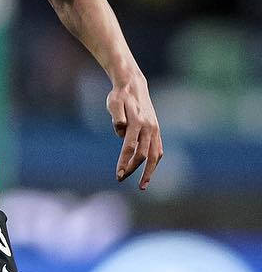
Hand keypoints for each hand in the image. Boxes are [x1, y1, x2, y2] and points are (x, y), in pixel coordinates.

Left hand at [106, 72, 162, 188]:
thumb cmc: (119, 96)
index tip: (118, 174)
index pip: (131, 147)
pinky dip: (155, 162)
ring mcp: (154, 130)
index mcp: (137, 123)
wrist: (133, 86)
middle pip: (143, 155)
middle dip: (132, 169)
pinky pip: (158, 149)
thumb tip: (120, 128)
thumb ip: (116, 116)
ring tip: (142, 185)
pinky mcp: (156, 130)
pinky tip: (149, 172)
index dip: (124, 162)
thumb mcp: (113, 103)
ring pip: (155, 155)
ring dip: (149, 171)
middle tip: (120, 179)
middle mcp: (149, 128)